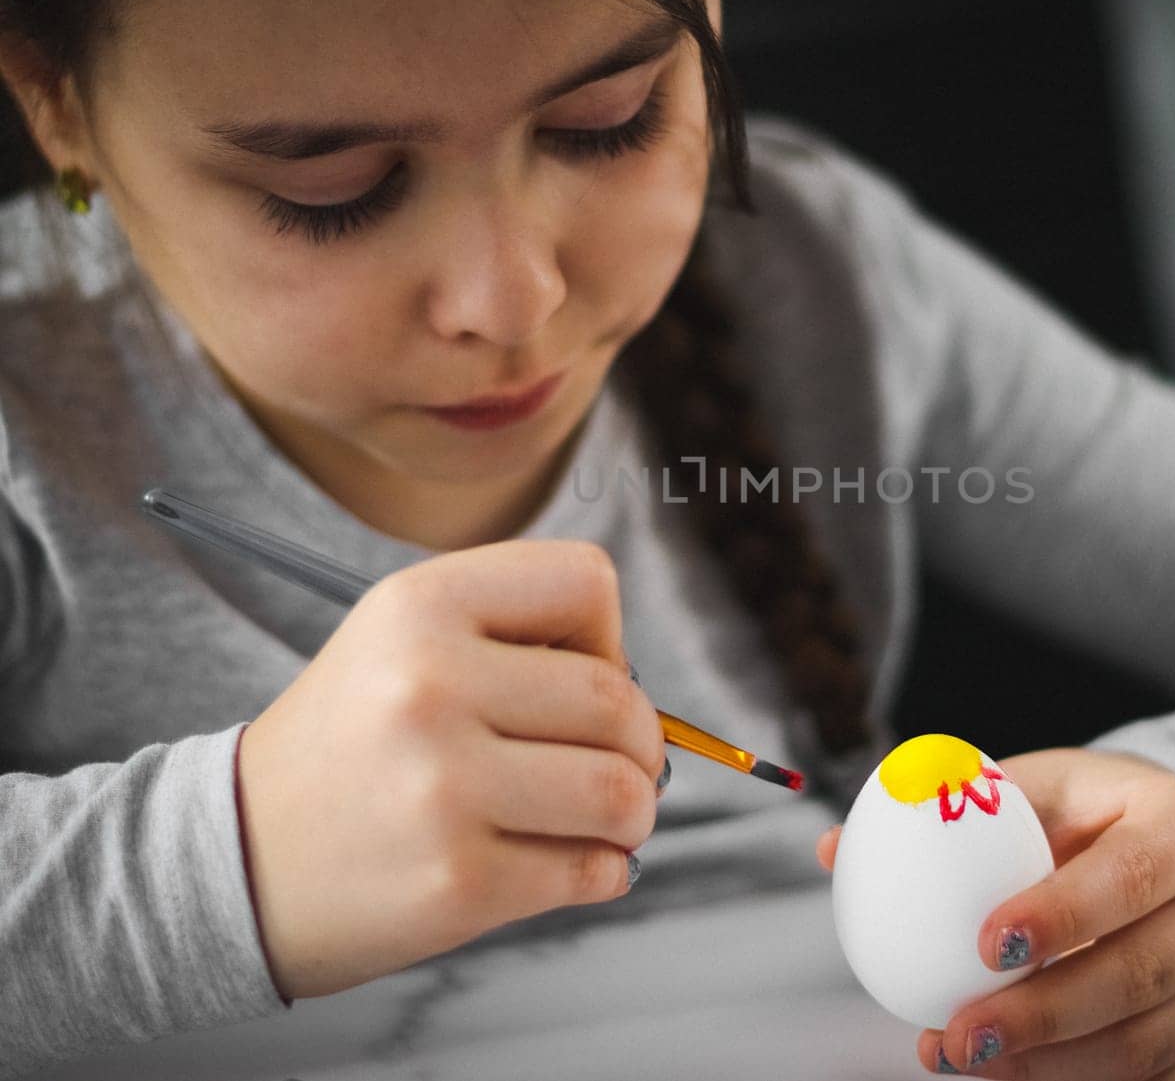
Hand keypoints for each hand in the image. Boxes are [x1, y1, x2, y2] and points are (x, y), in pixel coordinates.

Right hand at [237, 540, 666, 997]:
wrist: (236, 858)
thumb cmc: (356, 744)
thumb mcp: (405, 643)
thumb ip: (520, 636)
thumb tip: (649, 703)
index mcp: (420, 606)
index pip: (588, 582)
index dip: (605, 635)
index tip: (572, 675)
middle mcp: (429, 685)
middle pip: (620, 700)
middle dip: (639, 741)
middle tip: (614, 764)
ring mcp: (444, 788)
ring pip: (623, 792)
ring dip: (635, 812)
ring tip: (609, 820)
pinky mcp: (459, 881)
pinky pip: (595, 870)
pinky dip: (605, 871)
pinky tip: (569, 863)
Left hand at [817, 747, 1174, 1078]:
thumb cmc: (1089, 812)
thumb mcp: (1035, 786)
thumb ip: (948, 810)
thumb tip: (835, 849)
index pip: (1133, 875)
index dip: (1063, 914)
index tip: (985, 945)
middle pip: (1144, 974)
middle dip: (1046, 1015)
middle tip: (961, 1035)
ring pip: (1152, 1045)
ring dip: (1054, 1068)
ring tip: (968, 1062)